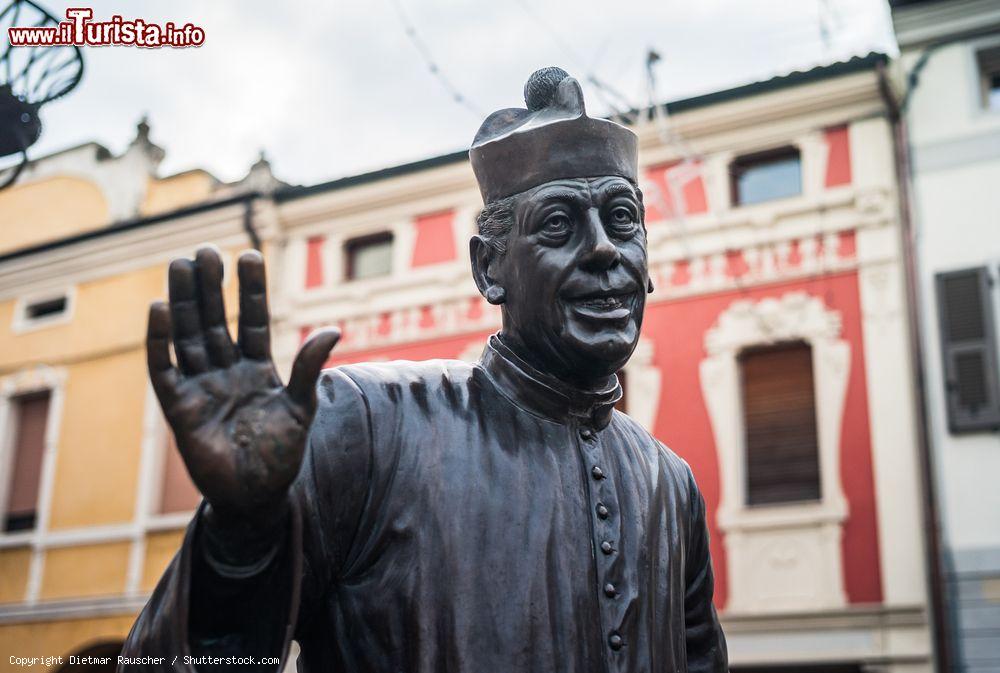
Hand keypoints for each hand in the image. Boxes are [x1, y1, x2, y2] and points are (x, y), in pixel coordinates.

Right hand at [146, 247, 338, 529]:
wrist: (257, 498)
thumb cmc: (281, 455)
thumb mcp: (302, 409)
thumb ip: (309, 369)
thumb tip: (334, 330)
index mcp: (258, 369)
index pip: (254, 320)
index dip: (251, 290)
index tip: (249, 254)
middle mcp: (227, 371)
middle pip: (216, 320)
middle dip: (212, 287)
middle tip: (206, 250)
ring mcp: (201, 387)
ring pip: (190, 335)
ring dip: (185, 301)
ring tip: (182, 264)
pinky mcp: (178, 407)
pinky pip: (164, 368)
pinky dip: (160, 340)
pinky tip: (159, 308)